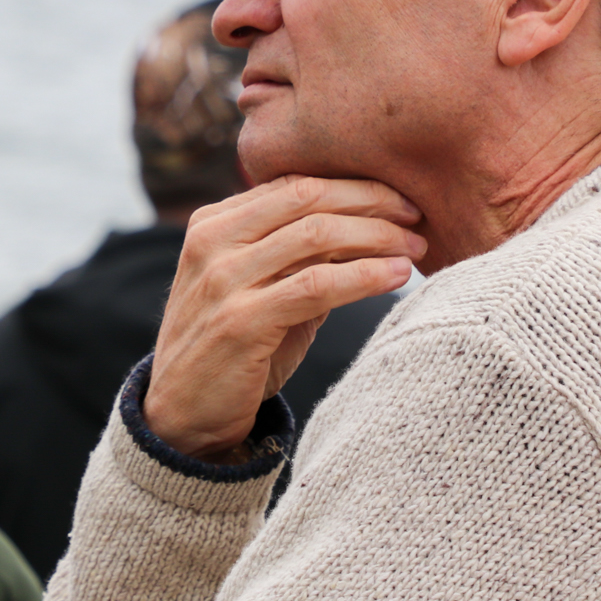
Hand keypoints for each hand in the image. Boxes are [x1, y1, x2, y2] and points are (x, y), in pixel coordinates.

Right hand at [144, 175, 422, 456]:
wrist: (184, 417)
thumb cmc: (234, 350)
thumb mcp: (260, 289)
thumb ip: (299, 255)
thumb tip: (370, 225)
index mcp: (212, 223)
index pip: (294, 183)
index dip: (354, 185)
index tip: (400, 198)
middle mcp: (211, 242)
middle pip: (308, 198)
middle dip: (372, 201)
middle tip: (416, 216)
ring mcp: (222, 280)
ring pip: (317, 235)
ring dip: (377, 237)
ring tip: (416, 248)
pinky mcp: (240, 321)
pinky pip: (317, 285)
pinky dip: (365, 276)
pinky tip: (397, 277)